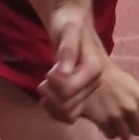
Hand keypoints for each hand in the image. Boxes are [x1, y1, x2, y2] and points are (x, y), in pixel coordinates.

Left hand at [38, 7, 108, 121]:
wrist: (72, 24)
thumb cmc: (68, 24)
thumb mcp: (67, 31)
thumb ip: (67, 50)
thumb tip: (63, 72)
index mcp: (94, 69)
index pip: (67, 91)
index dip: (52, 84)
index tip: (49, 71)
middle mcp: (94, 83)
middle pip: (67, 106)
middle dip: (50, 95)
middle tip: (44, 80)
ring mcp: (88, 91)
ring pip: (68, 115)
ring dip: (51, 105)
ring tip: (45, 87)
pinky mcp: (80, 96)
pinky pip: (68, 115)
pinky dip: (54, 111)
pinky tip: (46, 98)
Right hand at [78, 59, 138, 139]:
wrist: (92, 74)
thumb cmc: (115, 80)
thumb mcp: (135, 87)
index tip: (137, 116)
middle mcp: (132, 108)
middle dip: (133, 127)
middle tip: (125, 120)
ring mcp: (117, 116)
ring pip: (126, 136)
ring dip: (121, 130)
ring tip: (114, 121)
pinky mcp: (103, 122)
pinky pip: (111, 136)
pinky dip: (108, 130)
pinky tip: (105, 120)